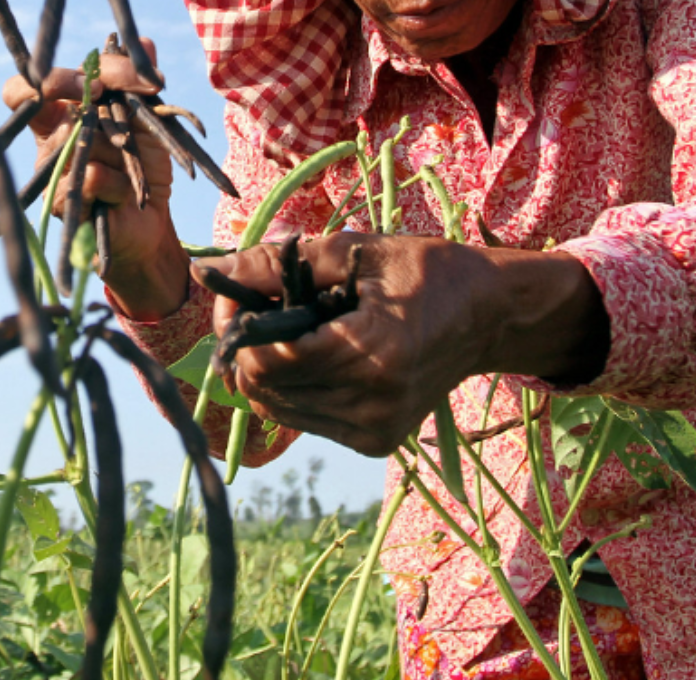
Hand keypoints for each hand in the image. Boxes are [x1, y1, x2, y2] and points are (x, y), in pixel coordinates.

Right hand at [1, 39, 189, 317]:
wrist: (150, 222)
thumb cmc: (143, 165)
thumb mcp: (149, 118)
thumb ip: (141, 82)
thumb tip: (146, 42)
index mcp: (60, 111)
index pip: (26, 86)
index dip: (52, 74)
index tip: (99, 77)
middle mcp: (48, 137)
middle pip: (46, 97)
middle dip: (92, 85)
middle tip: (131, 89)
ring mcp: (50, 170)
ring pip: (77, 135)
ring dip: (120, 143)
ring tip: (136, 161)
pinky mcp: (60, 203)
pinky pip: (92, 176)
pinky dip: (122, 181)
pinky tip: (129, 193)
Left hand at [201, 233, 606, 456]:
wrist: (486, 317)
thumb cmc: (423, 271)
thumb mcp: (352, 252)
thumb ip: (276, 264)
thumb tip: (208, 270)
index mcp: (373, 354)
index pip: (270, 361)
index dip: (238, 329)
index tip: (240, 298)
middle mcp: (373, 405)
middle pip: (265, 389)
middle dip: (249, 349)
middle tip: (266, 309)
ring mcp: (375, 431)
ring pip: (277, 409)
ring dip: (270, 370)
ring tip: (299, 331)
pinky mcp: (374, 443)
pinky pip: (304, 418)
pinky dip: (296, 387)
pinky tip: (319, 356)